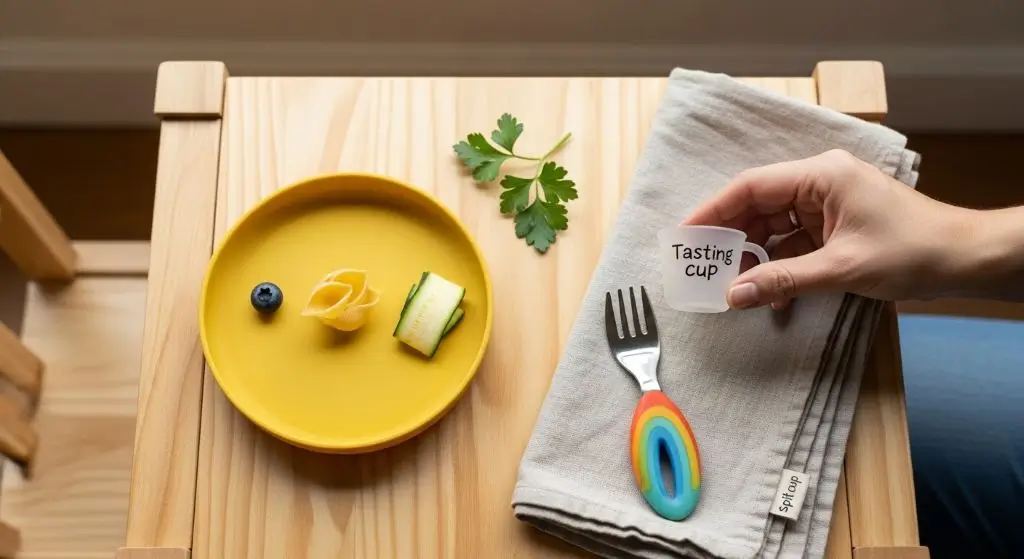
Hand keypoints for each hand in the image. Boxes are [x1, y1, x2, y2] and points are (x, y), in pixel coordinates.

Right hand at [682, 149, 974, 309]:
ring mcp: (828, 206)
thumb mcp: (841, 269)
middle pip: (758, 207)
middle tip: (701, 268)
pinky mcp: (836, 228)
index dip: (713, 211)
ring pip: (774, 228)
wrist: (966, 260)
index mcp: (820, 175)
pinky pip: (794, 244)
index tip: (686, 237)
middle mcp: (820, 183)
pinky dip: (780, 268)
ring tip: (731, 287)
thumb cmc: (913, 251)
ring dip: (755, 258)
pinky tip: (769, 295)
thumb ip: (782, 280)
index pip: (751, 187)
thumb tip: (733, 295)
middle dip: (731, 239)